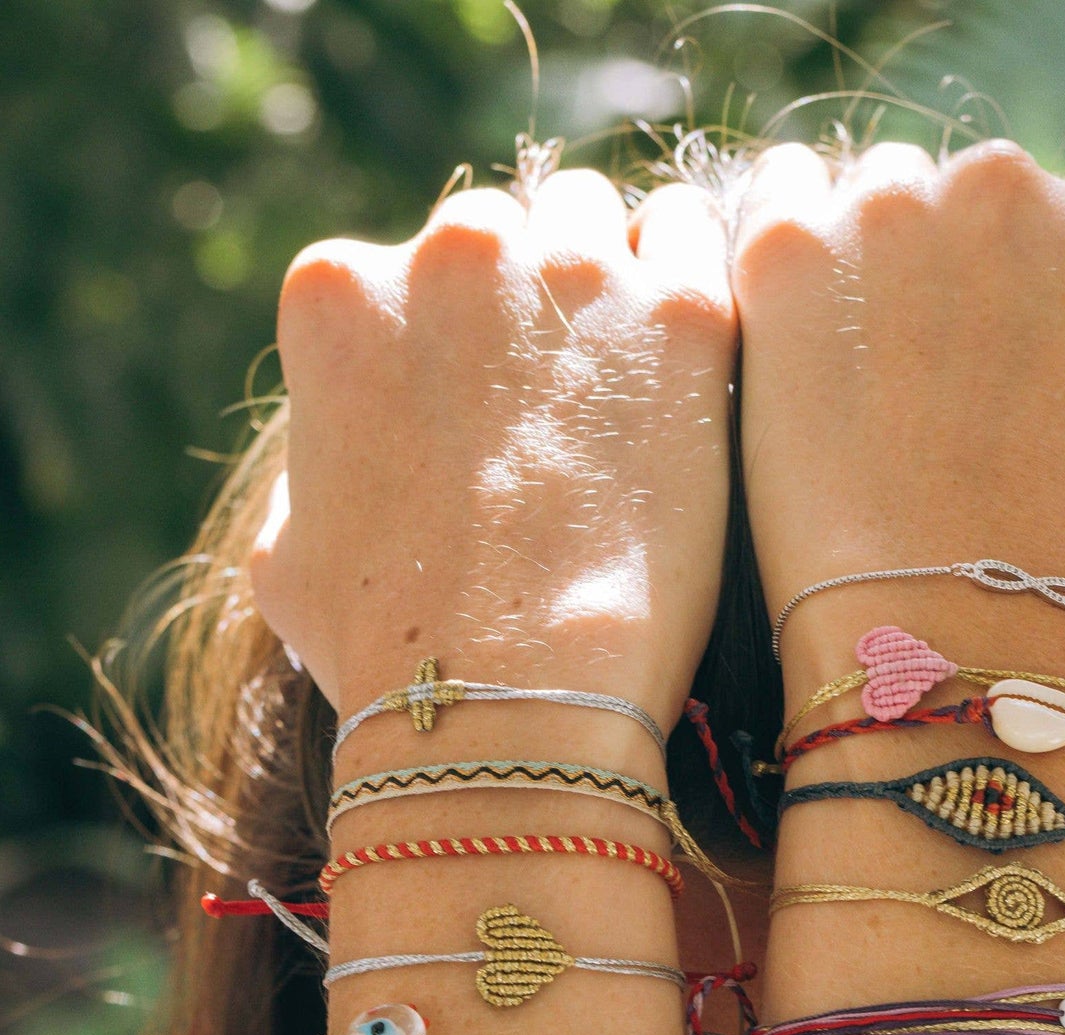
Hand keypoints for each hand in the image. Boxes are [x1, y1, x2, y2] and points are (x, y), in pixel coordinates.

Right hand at [251, 172, 735, 730]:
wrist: (512, 693)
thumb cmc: (387, 646)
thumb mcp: (287, 557)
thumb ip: (311, 467)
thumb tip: (333, 454)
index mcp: (339, 296)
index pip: (406, 272)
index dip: (449, 342)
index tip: (482, 407)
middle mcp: (451, 252)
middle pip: (506, 237)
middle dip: (529, 305)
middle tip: (562, 404)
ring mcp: (571, 272)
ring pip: (597, 227)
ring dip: (609, 286)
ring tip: (628, 386)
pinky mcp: (681, 313)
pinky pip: (693, 240)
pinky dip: (691, 284)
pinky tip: (689, 358)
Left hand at [733, 140, 1064, 660]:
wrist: (939, 638)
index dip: (1043, 303)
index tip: (1013, 372)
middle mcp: (1015, 188)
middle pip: (971, 201)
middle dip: (952, 275)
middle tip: (923, 384)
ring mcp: (893, 211)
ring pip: (871, 201)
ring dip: (866, 264)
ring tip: (851, 377)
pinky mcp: (787, 255)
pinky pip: (773, 211)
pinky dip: (782, 270)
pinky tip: (782, 344)